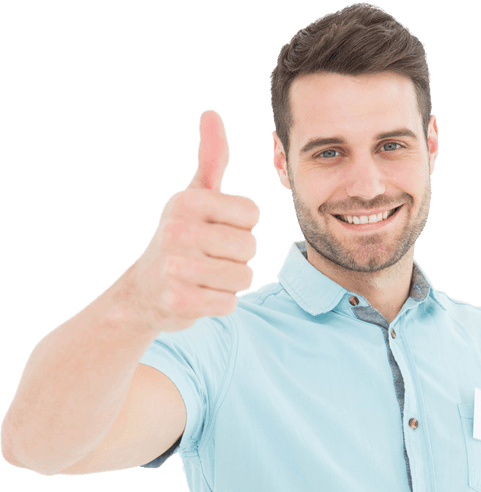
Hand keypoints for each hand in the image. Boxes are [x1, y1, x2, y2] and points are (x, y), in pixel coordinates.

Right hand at [129, 109, 260, 332]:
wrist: (143, 291)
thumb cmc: (179, 237)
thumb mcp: (192, 196)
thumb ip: (210, 159)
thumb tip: (211, 113)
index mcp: (186, 202)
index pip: (251, 214)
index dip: (242, 226)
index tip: (218, 229)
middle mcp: (177, 231)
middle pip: (250, 246)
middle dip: (239, 256)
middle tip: (212, 257)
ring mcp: (176, 268)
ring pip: (243, 276)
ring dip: (232, 281)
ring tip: (208, 276)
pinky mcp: (180, 302)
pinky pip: (229, 302)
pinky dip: (221, 302)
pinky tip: (201, 295)